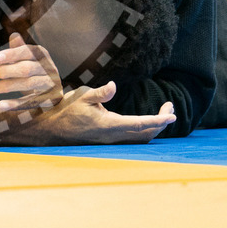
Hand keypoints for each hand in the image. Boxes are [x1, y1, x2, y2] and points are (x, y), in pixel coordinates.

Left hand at [0, 33, 62, 110]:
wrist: (54, 90)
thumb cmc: (36, 70)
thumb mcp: (29, 58)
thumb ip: (20, 48)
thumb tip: (13, 35)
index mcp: (42, 54)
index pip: (27, 51)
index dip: (11, 54)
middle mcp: (49, 68)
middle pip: (27, 68)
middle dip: (6, 70)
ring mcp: (51, 84)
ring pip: (29, 84)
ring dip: (8, 86)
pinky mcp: (49, 99)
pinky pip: (31, 102)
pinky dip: (15, 104)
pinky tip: (0, 104)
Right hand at [47, 82, 175, 143]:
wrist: (54, 130)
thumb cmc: (67, 111)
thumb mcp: (81, 96)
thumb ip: (99, 93)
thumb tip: (113, 87)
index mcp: (109, 125)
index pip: (140, 124)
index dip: (158, 120)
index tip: (172, 115)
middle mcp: (114, 137)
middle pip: (145, 134)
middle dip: (161, 122)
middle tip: (169, 107)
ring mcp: (112, 141)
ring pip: (141, 138)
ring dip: (154, 127)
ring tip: (162, 114)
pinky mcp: (110, 141)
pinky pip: (134, 139)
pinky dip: (145, 131)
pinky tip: (145, 122)